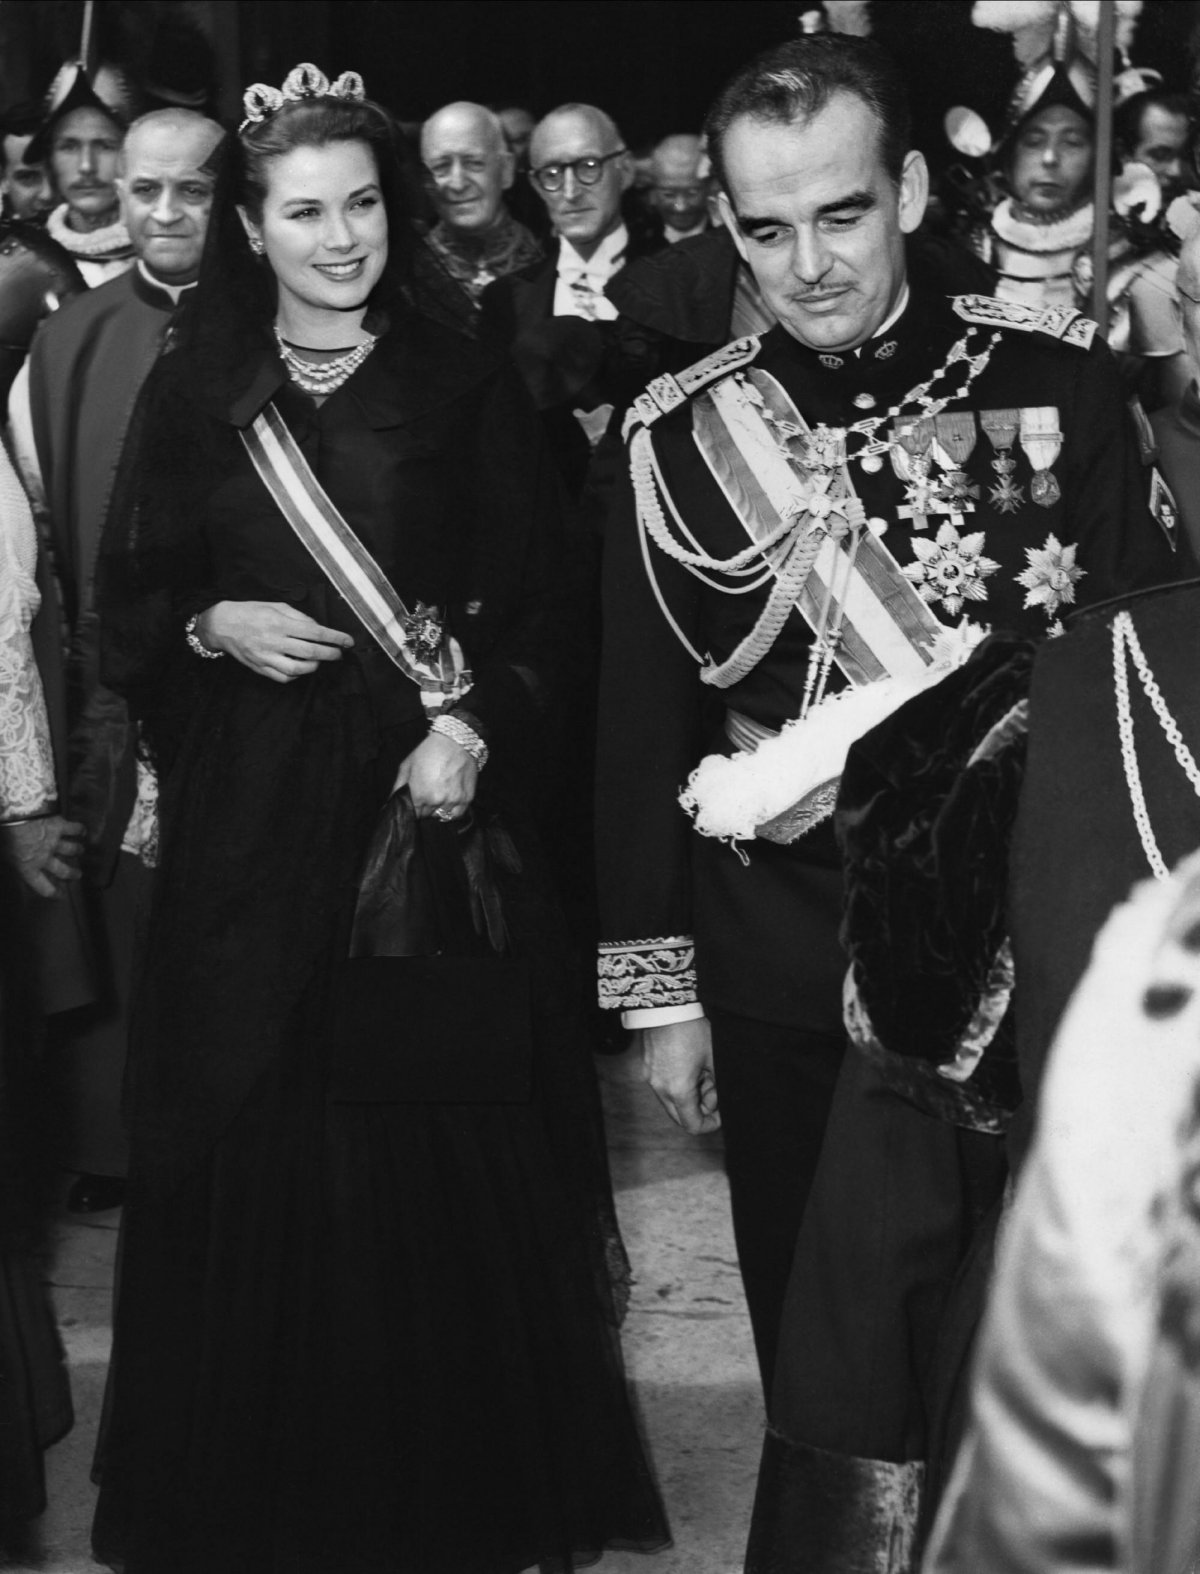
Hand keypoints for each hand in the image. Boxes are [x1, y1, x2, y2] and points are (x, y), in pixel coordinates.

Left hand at [0, 815, 84, 897]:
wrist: (17, 813)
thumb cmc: (6, 835)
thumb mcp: (4, 854)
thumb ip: (11, 862)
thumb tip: (9, 867)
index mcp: (29, 868)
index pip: (44, 887)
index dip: (53, 893)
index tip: (60, 895)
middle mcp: (45, 858)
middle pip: (63, 871)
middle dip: (72, 874)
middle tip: (78, 875)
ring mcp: (55, 842)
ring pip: (72, 850)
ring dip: (77, 851)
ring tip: (81, 850)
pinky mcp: (61, 826)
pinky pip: (75, 829)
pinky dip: (80, 830)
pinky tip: (82, 831)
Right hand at [197, 601, 353, 683]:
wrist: (222, 625)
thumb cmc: (251, 612)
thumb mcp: (276, 606)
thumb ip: (299, 617)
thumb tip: (318, 627)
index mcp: (279, 623)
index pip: (315, 632)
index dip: (335, 637)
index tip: (348, 641)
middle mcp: (274, 641)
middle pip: (310, 652)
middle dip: (330, 654)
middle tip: (339, 653)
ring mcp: (266, 657)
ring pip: (298, 669)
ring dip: (314, 666)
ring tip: (319, 660)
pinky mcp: (260, 668)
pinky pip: (284, 678)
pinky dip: (296, 676)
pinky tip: (301, 668)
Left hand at [394, 732, 477, 820]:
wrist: (455, 741)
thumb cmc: (429, 751)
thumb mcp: (407, 766)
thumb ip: (398, 787)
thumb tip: (392, 802)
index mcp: (419, 795)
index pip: (412, 815)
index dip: (412, 809)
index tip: (414, 803)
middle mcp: (436, 801)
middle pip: (425, 816)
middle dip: (423, 808)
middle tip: (426, 794)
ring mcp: (453, 801)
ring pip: (441, 817)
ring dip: (437, 810)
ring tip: (438, 795)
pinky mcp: (467, 799)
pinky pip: (456, 815)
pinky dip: (451, 811)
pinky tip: (448, 800)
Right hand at [640, 1016, 719, 1133]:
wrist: (667, 1006)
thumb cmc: (692, 1030)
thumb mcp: (713, 1059)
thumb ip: (717, 1085)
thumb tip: (720, 1101)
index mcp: (678, 1090)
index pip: (693, 1125)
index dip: (710, 1125)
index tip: (721, 1115)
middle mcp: (660, 1089)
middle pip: (681, 1117)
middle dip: (700, 1109)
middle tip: (713, 1089)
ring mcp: (651, 1079)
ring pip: (672, 1102)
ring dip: (689, 1097)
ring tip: (702, 1073)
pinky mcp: (647, 1068)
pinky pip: (664, 1088)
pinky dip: (678, 1086)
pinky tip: (689, 1066)